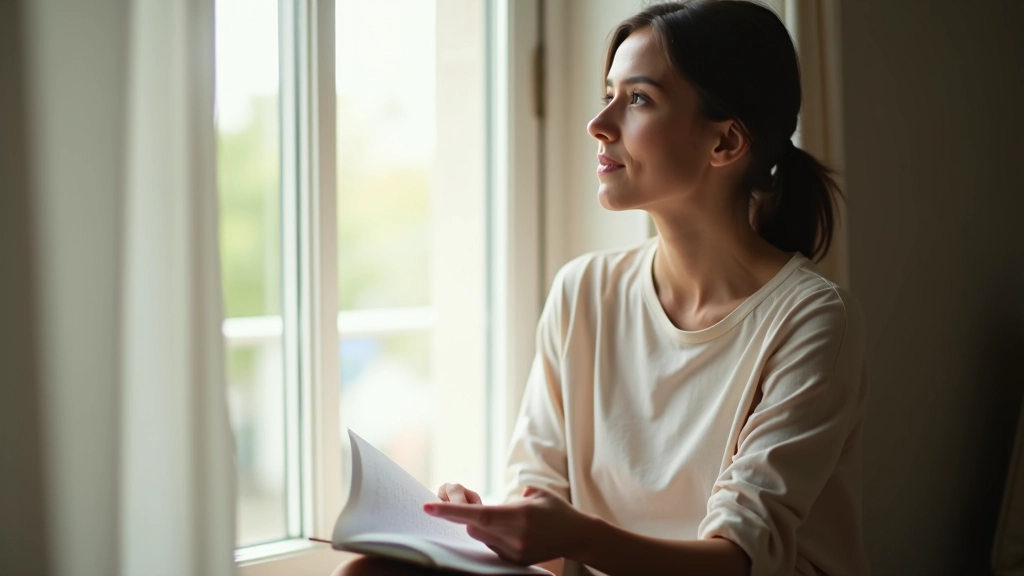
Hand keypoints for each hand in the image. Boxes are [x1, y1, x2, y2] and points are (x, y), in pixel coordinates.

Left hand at [423, 486, 592, 565]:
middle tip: (466, 505)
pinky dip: (492, 537)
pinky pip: (492, 548)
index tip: (428, 507)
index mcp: (519, 515)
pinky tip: (508, 532)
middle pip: (474, 528)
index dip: (451, 512)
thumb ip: (511, 495)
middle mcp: (515, 536)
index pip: (478, 515)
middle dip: (466, 517)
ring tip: (500, 520)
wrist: (577, 536)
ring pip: (481, 539)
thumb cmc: (557, 510)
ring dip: (480, 528)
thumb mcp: (537, 493)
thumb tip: (487, 503)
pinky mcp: (515, 562)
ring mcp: (515, 552)